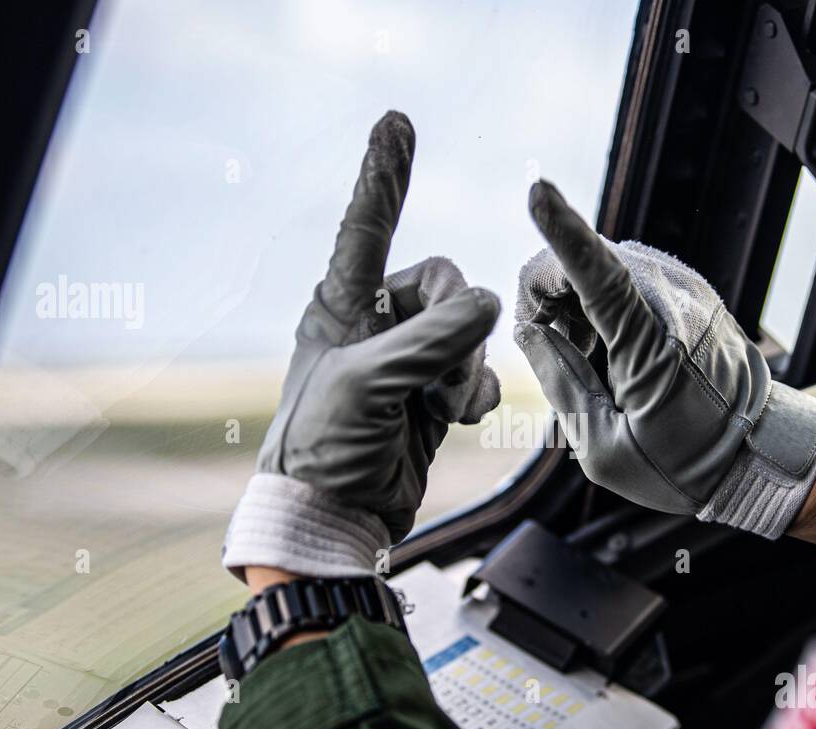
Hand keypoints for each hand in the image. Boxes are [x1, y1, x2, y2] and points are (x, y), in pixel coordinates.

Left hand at [223, 112, 500, 580]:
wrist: (334, 519)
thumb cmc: (325, 448)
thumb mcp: (369, 383)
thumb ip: (431, 337)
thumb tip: (491, 302)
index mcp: (340, 306)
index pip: (367, 229)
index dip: (385, 177)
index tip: (396, 123)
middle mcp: (373, 323)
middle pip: (445, 284)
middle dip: (454, 329)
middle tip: (432, 381)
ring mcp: (405, 359)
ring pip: (468, 329)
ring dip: (464, 367)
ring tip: (437, 407)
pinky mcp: (429, 393)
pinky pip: (475, 369)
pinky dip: (473, 390)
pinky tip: (456, 417)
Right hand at [514, 180, 815, 539]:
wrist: (756, 452)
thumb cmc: (684, 463)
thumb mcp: (604, 450)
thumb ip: (561, 384)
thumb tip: (532, 332)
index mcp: (652, 346)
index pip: (597, 273)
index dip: (562, 230)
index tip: (537, 189)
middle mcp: (671, 301)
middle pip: (580, 264)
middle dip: (546, 300)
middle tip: (556, 358)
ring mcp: (682, 288)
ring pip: (596, 267)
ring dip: (571, 307)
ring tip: (591, 367)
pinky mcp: (684, 288)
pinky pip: (619, 278)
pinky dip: (596, 308)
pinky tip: (608, 355)